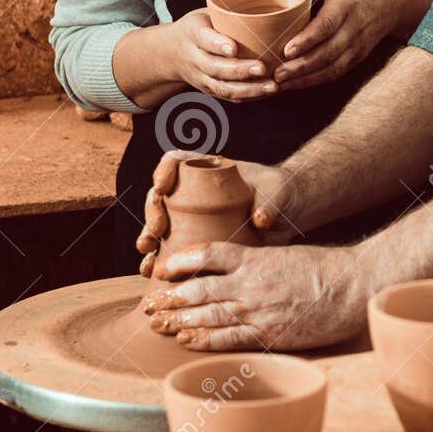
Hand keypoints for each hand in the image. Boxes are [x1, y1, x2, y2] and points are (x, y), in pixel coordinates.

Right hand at [134, 152, 304, 275]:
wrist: (286, 214)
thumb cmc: (279, 192)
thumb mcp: (277, 192)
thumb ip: (270, 203)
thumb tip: (259, 220)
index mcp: (208, 169)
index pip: (176, 160)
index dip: (164, 171)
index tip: (163, 187)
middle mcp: (193, 191)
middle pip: (161, 194)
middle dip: (152, 210)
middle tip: (157, 229)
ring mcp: (192, 216)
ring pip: (159, 222)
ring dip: (148, 236)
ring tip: (146, 251)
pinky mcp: (196, 239)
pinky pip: (170, 247)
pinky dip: (158, 258)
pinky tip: (150, 271)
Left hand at [141, 241, 370, 350]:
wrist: (353, 287)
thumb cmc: (324, 269)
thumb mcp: (285, 254)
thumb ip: (256, 261)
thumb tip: (230, 269)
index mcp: (256, 258)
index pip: (208, 253)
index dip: (180, 260)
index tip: (161, 268)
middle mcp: (252, 283)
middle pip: (199, 287)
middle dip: (170, 296)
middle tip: (149, 303)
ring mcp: (259, 310)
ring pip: (209, 313)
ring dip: (179, 319)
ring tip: (157, 323)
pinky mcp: (270, 334)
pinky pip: (230, 338)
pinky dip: (205, 339)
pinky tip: (187, 340)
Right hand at [171, 9, 277, 101]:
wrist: (171, 52)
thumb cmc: (198, 27)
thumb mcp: (204, 13)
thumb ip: (224, 13)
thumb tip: (259, 4)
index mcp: (193, 33)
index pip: (204, 39)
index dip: (218, 45)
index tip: (234, 48)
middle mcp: (194, 59)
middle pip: (215, 68)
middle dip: (240, 70)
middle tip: (262, 68)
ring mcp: (201, 78)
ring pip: (223, 87)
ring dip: (249, 89)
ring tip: (272, 86)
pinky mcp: (209, 90)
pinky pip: (229, 96)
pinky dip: (250, 96)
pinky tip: (268, 92)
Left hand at [273, 0, 404, 91]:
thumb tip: (278, 5)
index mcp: (346, 3)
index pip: (327, 24)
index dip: (307, 39)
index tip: (287, 50)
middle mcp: (354, 27)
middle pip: (328, 52)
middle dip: (301, 66)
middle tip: (277, 73)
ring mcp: (358, 46)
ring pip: (332, 68)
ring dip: (306, 79)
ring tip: (282, 82)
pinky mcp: (358, 57)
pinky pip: (336, 73)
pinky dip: (315, 81)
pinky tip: (296, 84)